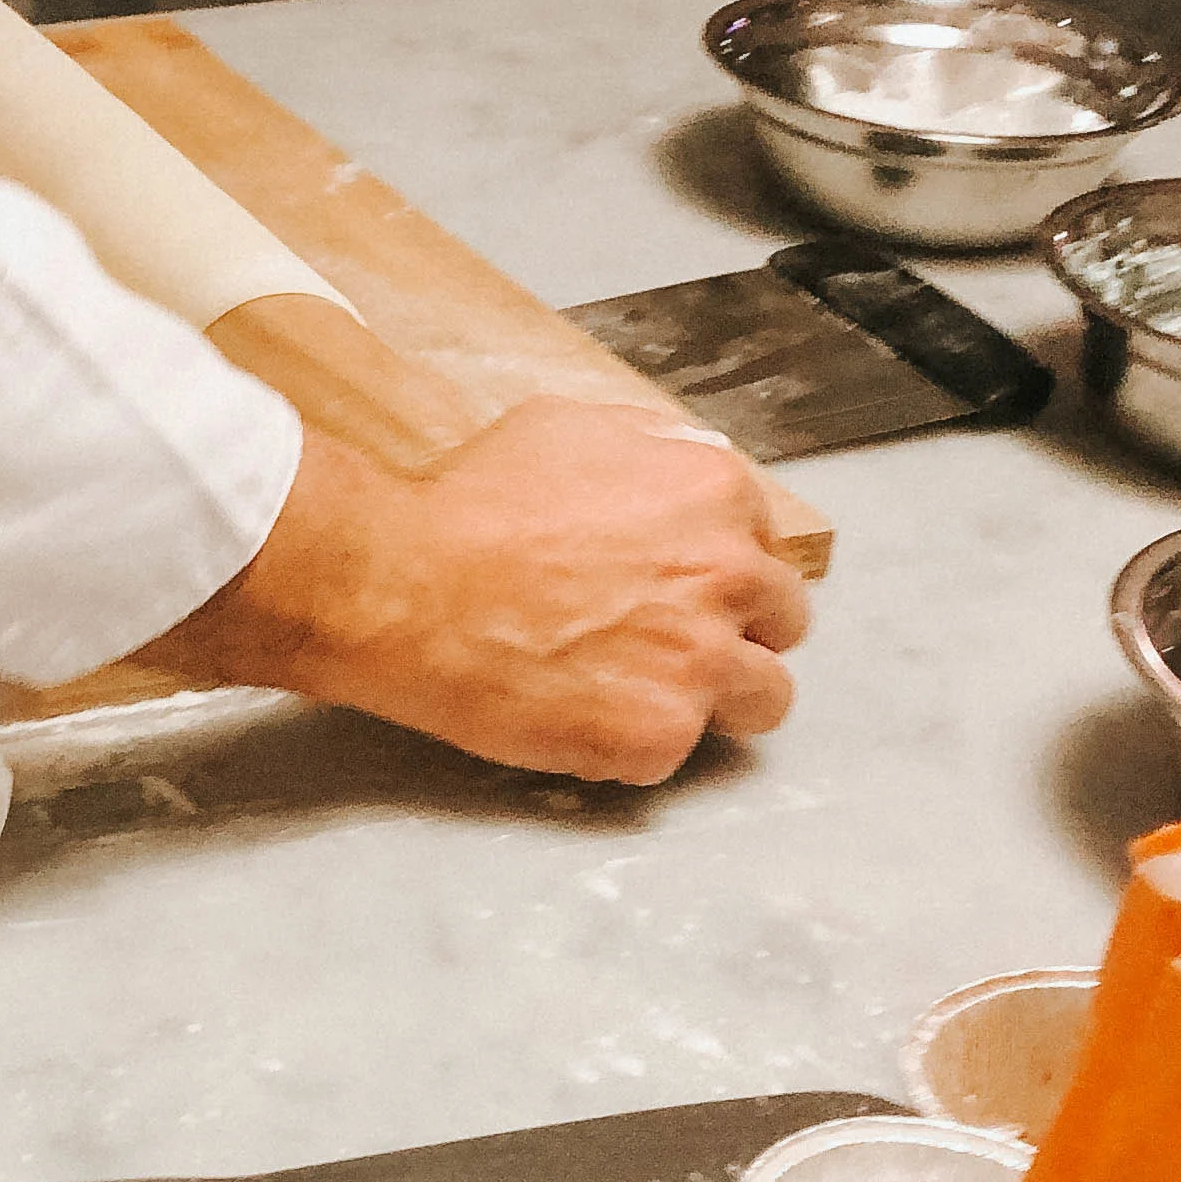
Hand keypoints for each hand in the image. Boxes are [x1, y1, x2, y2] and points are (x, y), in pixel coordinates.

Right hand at [161, 398, 807, 784]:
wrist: (399, 586)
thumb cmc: (464, 508)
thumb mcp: (564, 428)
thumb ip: (648, 450)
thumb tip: (680, 467)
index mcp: (714, 492)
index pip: (765, 544)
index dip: (719, 570)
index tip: (679, 589)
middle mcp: (728, 575)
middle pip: (781, 621)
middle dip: (732, 631)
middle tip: (664, 643)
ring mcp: (699, 662)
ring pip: (764, 698)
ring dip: (717, 698)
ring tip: (645, 696)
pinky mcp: (657, 735)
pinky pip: (677, 753)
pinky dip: (634, 744)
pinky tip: (582, 717)